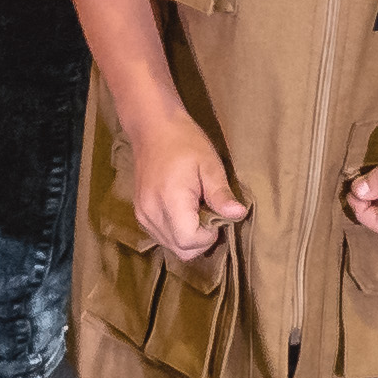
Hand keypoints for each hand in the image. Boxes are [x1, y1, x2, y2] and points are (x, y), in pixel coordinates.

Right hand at [117, 111, 246, 260]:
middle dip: (200, 241)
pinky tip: (183, 212)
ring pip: (170, 246)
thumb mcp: (209, 164)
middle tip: (209, 214)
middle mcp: (151, 213)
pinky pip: (161, 236)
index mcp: (170, 201)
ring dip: (188, 238)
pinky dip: (175, 232)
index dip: (208, 236)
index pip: (189, 241)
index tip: (217, 215)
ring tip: (196, 211)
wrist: (153, 128)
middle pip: (180, 250)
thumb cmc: (185, 142)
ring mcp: (142, 214)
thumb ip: (221, 194)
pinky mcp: (139, 213)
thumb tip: (238, 215)